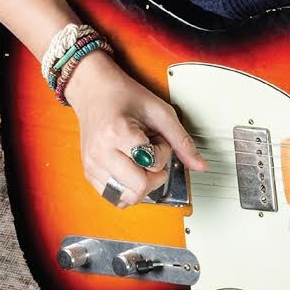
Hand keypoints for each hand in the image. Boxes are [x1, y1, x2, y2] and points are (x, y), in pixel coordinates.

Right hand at [64, 51, 208, 207]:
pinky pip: (113, 197)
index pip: (151, 165)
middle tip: (152, 153)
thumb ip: (182, 141)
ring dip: (141, 184)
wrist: (95, 91)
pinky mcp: (88, 172)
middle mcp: (100, 153)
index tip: (158, 138)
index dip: (163, 153)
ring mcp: (92, 165)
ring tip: (140, 161)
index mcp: (117, 133)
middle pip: (138, 189)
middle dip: (155, 175)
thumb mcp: (160, 112)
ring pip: (126, 198)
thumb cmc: (125, 96)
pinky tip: (130, 169)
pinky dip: (128, 188)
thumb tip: (201, 165)